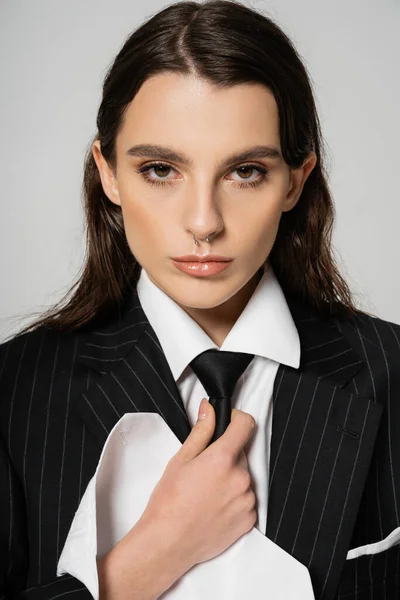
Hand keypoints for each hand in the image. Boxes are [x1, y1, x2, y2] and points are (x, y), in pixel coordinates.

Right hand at [138, 398, 256, 569]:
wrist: (168, 542)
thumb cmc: (169, 502)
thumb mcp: (181, 459)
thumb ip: (201, 431)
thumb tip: (209, 410)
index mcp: (223, 459)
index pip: (246, 425)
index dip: (236, 419)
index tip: (228, 423)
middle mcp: (240, 478)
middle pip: (241, 453)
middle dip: (226, 454)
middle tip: (204, 468)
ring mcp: (247, 500)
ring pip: (243, 476)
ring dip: (231, 478)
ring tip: (206, 491)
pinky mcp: (249, 519)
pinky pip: (246, 499)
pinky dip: (234, 498)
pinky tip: (214, 506)